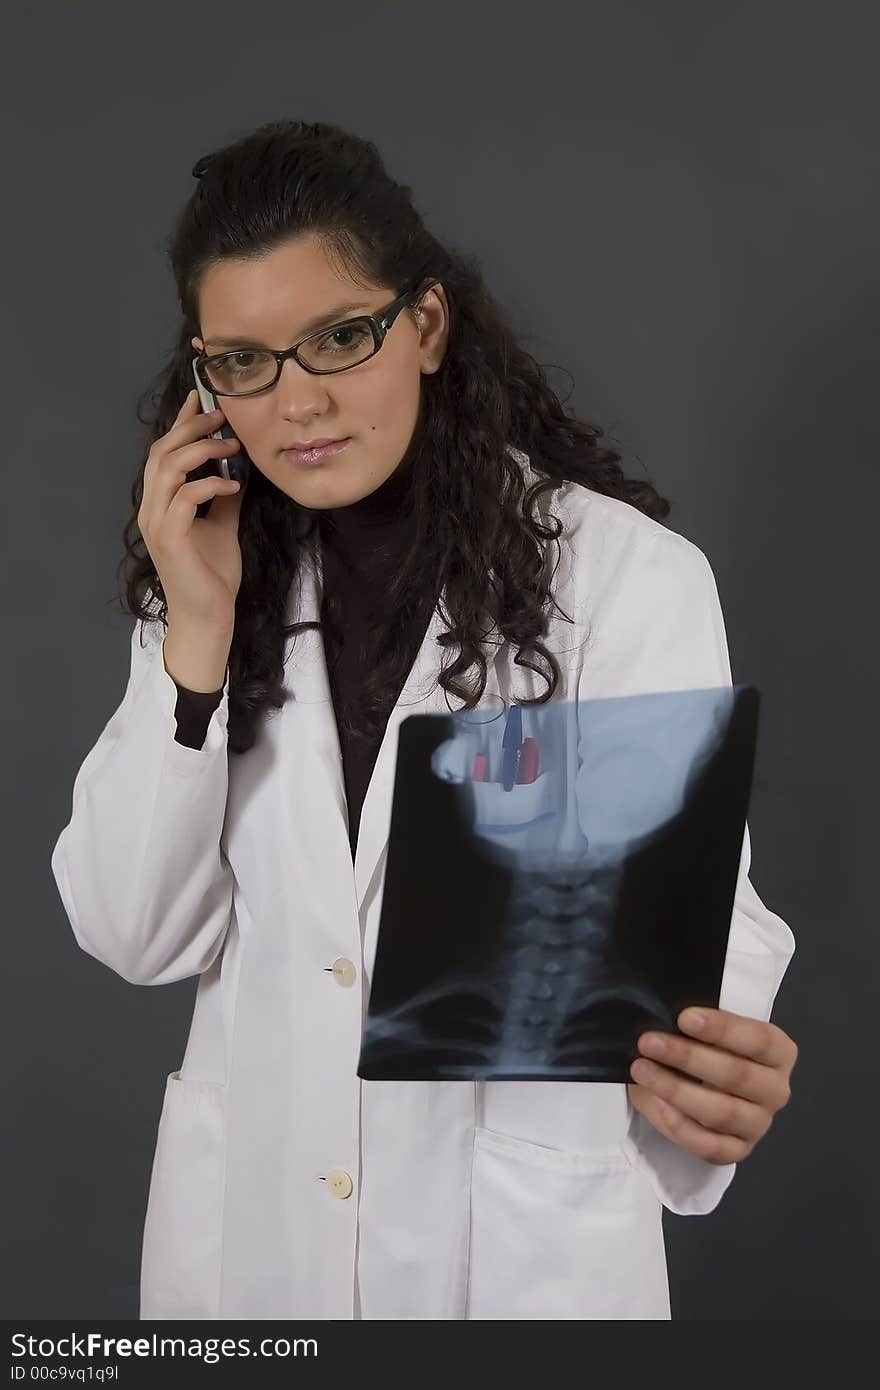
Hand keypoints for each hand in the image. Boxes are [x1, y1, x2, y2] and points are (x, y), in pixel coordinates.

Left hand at [627, 1007, 797, 1164]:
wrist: (694, 1083)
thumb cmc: (704, 1048)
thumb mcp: (705, 1030)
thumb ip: (697, 1024)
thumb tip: (666, 1016)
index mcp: (778, 1052)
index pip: (758, 1039)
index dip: (721, 1028)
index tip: (684, 1018)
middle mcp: (775, 1090)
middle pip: (737, 1075)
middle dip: (688, 1057)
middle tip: (649, 1042)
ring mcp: (758, 1124)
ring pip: (722, 1112)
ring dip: (676, 1090)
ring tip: (642, 1070)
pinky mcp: (737, 1150)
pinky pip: (710, 1146)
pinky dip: (680, 1125)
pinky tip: (657, 1103)